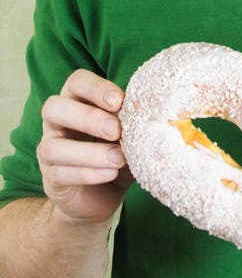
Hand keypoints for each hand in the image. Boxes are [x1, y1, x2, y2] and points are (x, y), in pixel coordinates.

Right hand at [37, 69, 132, 224]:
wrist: (103, 195)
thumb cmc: (118, 152)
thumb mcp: (130, 133)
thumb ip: (136, 119)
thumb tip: (156, 109)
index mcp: (76, 101)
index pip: (76, 82)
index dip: (96, 88)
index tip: (120, 101)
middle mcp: (57, 123)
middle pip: (54, 108)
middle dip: (88, 117)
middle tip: (117, 130)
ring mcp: (49, 151)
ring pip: (53, 147)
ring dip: (89, 152)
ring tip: (119, 158)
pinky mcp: (51, 179)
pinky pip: (61, 174)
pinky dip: (88, 173)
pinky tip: (111, 173)